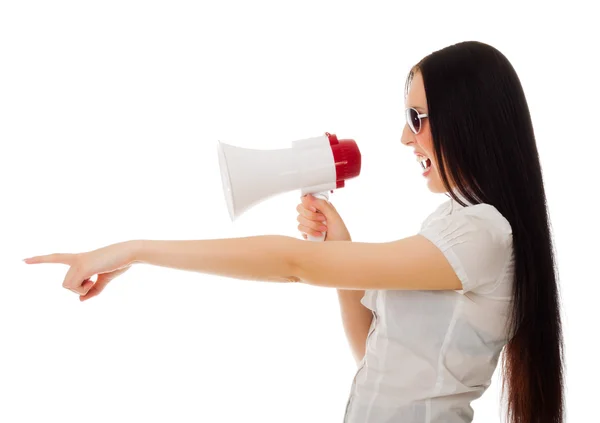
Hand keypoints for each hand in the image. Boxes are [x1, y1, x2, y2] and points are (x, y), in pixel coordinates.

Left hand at [23, 240, 137, 300]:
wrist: (129, 253)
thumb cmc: (118, 263)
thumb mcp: (105, 279)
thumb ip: (93, 290)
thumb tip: (80, 300)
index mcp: (80, 259)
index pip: (56, 257)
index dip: (40, 259)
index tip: (23, 260)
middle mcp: (76, 259)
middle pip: (66, 284)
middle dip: (80, 289)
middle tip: (94, 282)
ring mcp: (78, 262)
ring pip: (68, 286)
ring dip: (82, 288)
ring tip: (96, 278)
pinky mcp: (82, 266)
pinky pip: (75, 286)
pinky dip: (85, 288)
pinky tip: (95, 278)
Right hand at [296, 194, 350, 241]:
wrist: (338, 247)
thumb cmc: (340, 232)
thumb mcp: (333, 215)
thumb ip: (322, 204)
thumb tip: (309, 196)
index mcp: (320, 206)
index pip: (306, 199)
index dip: (308, 203)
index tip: (315, 208)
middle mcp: (313, 213)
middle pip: (300, 208)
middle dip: (311, 215)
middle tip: (322, 219)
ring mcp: (308, 223)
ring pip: (299, 218)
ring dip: (313, 224)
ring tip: (324, 229)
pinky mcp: (305, 232)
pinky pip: (300, 228)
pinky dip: (310, 231)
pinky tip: (319, 234)